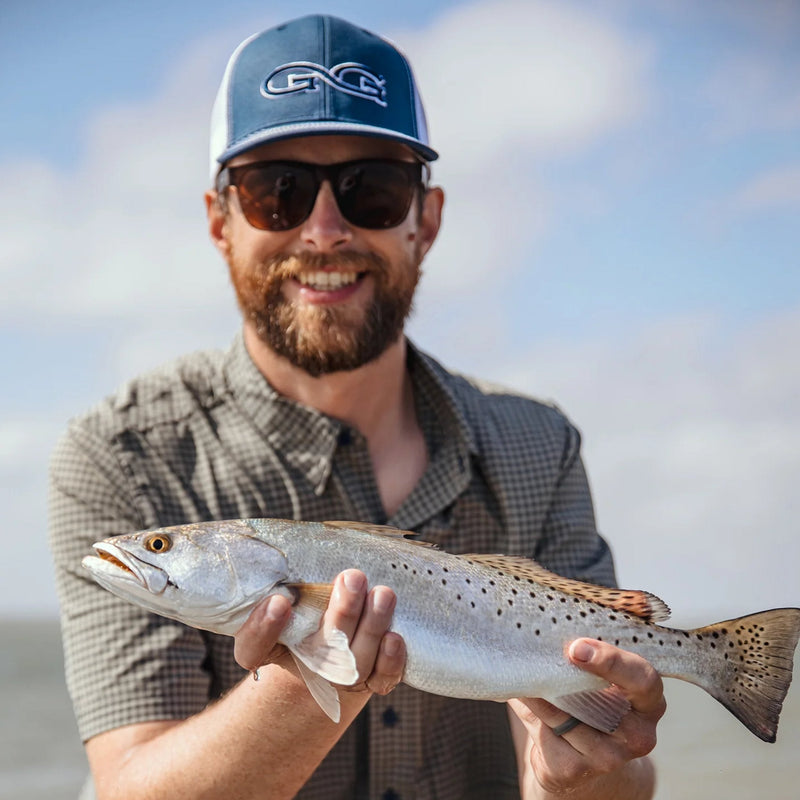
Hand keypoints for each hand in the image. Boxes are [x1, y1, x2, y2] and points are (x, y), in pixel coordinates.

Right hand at [234, 569, 405, 695]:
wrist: (324, 652)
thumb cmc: (301, 611)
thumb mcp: (284, 595)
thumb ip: (282, 580)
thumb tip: (284, 554)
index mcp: (267, 647)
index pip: (253, 647)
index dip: (262, 628)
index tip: (278, 602)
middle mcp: (304, 665)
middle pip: (321, 650)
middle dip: (342, 612)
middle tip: (352, 577)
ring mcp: (339, 678)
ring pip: (357, 661)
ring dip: (372, 626)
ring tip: (383, 593)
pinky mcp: (371, 682)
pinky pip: (382, 679)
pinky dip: (390, 660)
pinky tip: (394, 637)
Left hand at [508, 638, 663, 796]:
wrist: (579, 760)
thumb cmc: (589, 705)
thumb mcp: (598, 682)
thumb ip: (583, 659)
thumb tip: (545, 632)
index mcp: (649, 702)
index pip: (643, 679)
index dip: (611, 661)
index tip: (576, 648)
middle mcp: (638, 735)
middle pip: (604, 704)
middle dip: (568, 678)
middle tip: (539, 656)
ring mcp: (609, 758)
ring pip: (564, 716)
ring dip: (537, 692)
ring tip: (520, 669)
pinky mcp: (574, 770)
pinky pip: (545, 733)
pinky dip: (528, 710)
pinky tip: (521, 695)